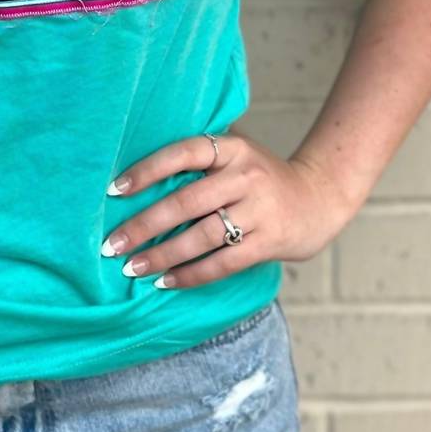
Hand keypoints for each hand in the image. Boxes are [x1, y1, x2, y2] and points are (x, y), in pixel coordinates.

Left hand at [100, 127, 357, 289]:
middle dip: (143, 225)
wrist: (319, 199)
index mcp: (232, 149)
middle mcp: (245, 176)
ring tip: (131, 267)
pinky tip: (164, 282)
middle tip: (111, 244)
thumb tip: (135, 180)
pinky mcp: (268, 242)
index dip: (147, 170)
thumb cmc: (260, 179)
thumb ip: (199, 162)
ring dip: (161, 255)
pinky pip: (222, 262)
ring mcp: (259, 210)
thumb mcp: (236, 156)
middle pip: (186, 202)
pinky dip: (190, 274)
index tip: (113, 190)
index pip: (183, 152)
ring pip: (201, 236)